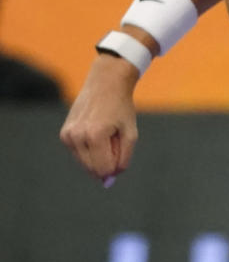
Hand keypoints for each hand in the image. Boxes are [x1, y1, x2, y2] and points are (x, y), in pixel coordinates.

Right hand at [60, 54, 139, 185]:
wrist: (105, 84)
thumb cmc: (121, 108)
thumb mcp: (131, 133)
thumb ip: (124, 158)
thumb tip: (111, 177)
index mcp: (94, 136)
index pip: (103, 169)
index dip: (115, 166)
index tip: (121, 149)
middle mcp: (77, 136)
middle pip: (93, 169)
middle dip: (107, 161)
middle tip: (114, 139)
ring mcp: (67, 135)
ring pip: (85, 163)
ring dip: (98, 156)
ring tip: (105, 134)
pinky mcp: (64, 134)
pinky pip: (79, 154)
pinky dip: (90, 150)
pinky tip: (96, 132)